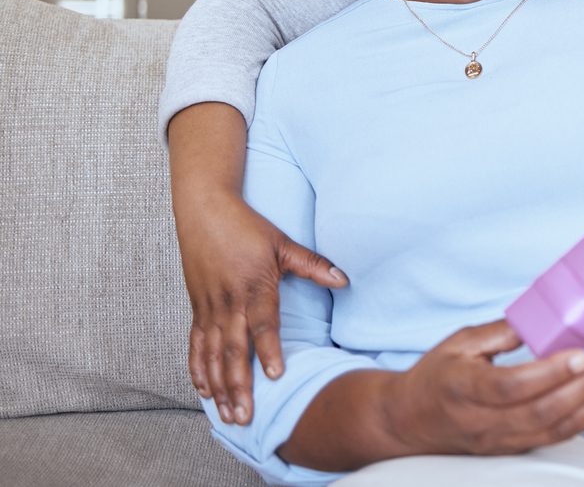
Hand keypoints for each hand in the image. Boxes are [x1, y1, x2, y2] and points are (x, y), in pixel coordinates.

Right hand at [179, 189, 347, 424]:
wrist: (204, 210)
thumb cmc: (247, 227)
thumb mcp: (283, 243)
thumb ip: (313, 265)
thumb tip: (345, 279)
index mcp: (254, 285)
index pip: (263, 324)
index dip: (268, 350)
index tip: (276, 375)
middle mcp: (229, 301)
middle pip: (233, 350)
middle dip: (239, 386)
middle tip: (246, 416)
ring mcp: (209, 307)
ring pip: (213, 354)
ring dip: (219, 386)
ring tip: (228, 414)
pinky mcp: (197, 308)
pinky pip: (195, 345)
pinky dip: (198, 369)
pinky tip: (204, 392)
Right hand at [392, 321, 583, 455]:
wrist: (407, 422)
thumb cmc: (435, 376)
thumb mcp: (458, 343)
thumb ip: (499, 333)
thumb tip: (540, 317)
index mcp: (463, 388)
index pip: (512, 386)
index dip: (550, 372)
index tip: (582, 354)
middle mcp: (482, 421)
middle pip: (541, 411)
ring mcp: (498, 441)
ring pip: (554, 429)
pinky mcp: (512, 449)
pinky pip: (555, 437)